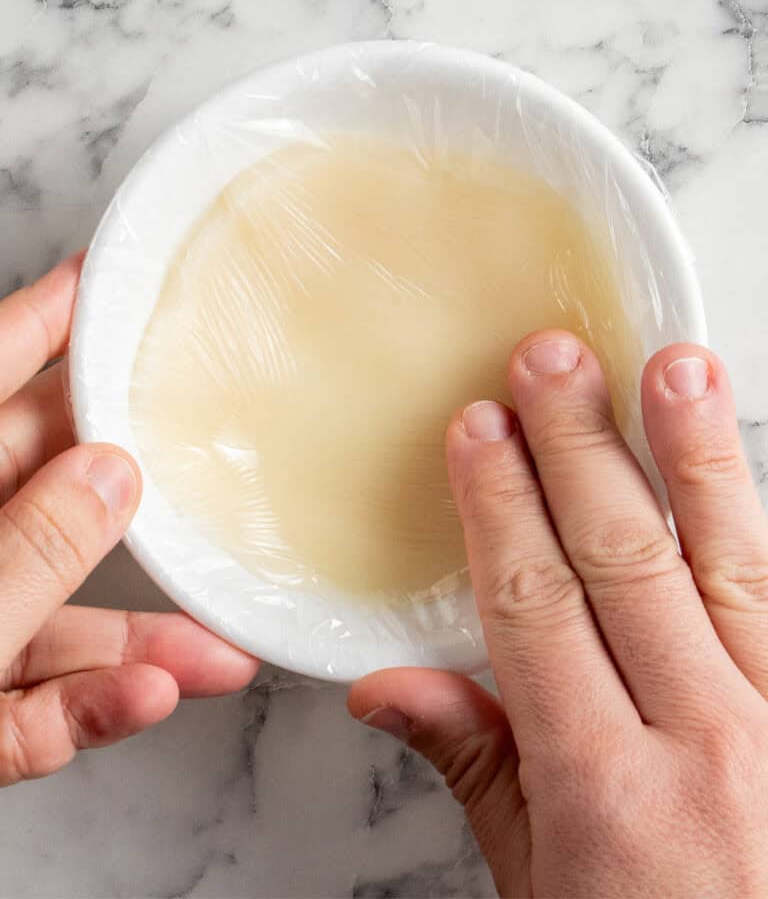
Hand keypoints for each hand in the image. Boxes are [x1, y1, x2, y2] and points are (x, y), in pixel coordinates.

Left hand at [0, 255, 257, 786]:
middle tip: (200, 473)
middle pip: (43, 500)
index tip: (107, 284)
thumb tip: (113, 474)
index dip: (48, 324)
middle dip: (133, 500)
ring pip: (47, 624)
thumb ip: (25, 548)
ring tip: (215, 652)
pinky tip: (149, 699)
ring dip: (134, 647)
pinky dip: (82, 713)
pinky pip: (24, 709)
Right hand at [350, 331, 767, 896]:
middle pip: (626, 561)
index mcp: (606, 790)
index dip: (501, 507)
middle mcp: (706, 741)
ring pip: (733, 560)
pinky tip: (739, 460)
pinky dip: (762, 522)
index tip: (480, 429)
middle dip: (580, 447)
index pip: (536, 607)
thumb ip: (476, 770)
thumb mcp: (541, 889)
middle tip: (550, 359)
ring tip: (673, 366)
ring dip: (696, 454)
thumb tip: (388, 687)